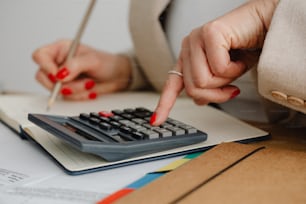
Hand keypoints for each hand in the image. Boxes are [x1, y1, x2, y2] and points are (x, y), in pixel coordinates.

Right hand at [32, 39, 131, 99]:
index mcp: (61, 49)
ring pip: (55, 90)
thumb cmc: (106, 63)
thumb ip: (75, 65)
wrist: (117, 77)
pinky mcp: (68, 89)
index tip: (59, 76)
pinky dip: (79, 96)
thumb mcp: (93, 60)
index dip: (46, 67)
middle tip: (77, 83)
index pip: (40, 56)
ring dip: (74, 90)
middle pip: (42, 76)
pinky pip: (66, 97)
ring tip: (90, 84)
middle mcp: (58, 63)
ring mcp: (63, 78)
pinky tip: (89, 90)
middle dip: (61, 84)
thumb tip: (60, 74)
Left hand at [151, 0, 278, 124]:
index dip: (165, 104)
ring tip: (235, 67)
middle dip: (217, 95)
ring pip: (203, 81)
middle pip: (193, 89)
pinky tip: (239, 58)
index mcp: (189, 57)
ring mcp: (196, 38)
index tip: (156, 121)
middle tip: (231, 87)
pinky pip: (219, 68)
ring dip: (226, 81)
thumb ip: (209, 86)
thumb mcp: (224, 74)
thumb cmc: (246, 47)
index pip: (172, 84)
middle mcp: (188, 46)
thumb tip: (199, 101)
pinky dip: (235, 69)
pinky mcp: (209, 33)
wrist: (265, 24)